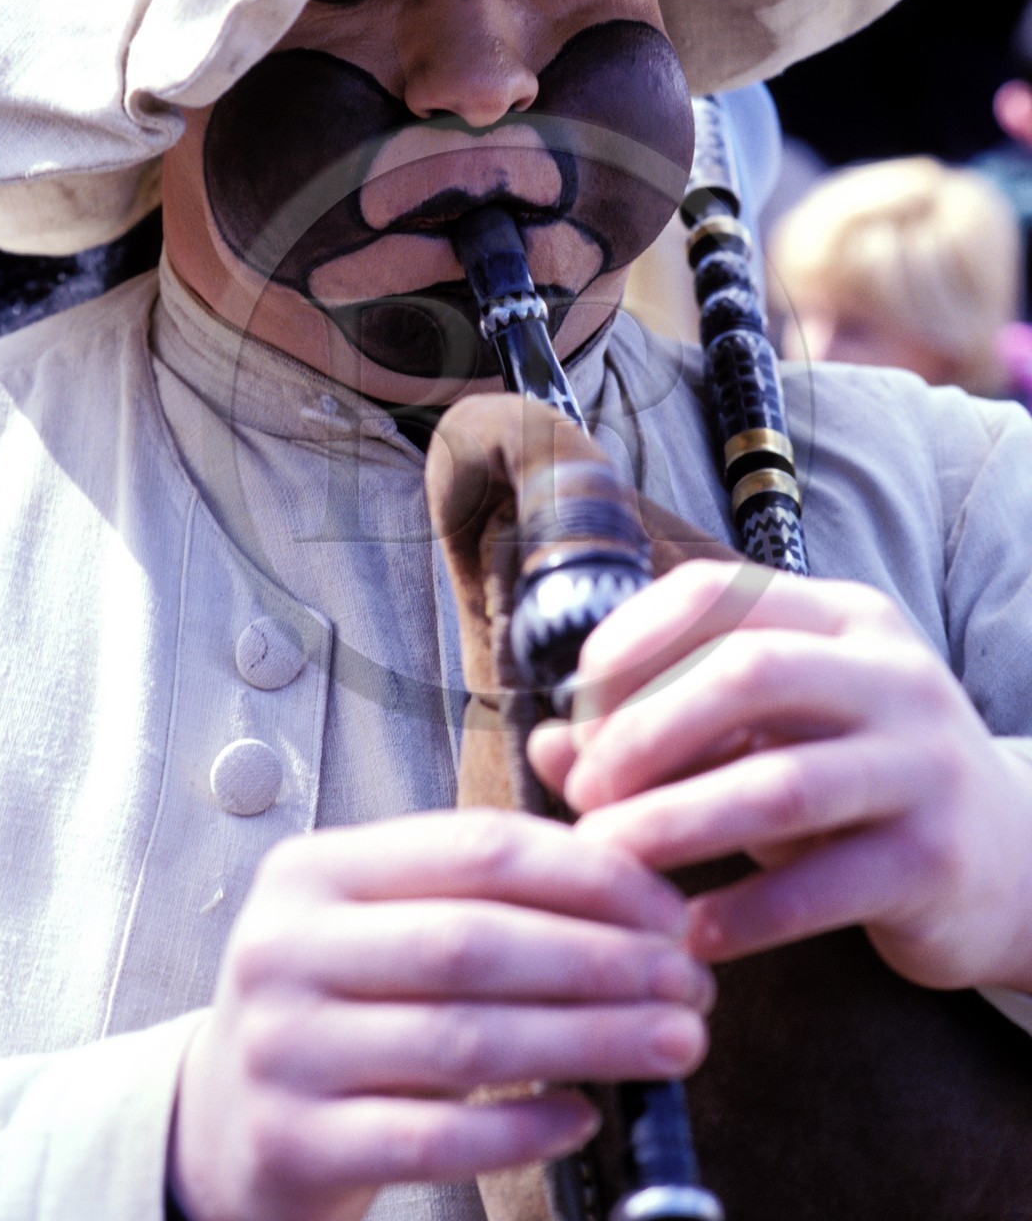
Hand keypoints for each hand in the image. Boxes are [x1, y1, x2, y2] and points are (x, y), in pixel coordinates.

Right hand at [169, 809, 712, 1220]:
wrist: (222, 1119)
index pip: (476, 848)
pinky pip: (434, 1138)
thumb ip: (475, 881)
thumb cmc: (336, 1003)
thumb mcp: (378, 919)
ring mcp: (283, 1048)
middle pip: (477, 942)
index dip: (588, 874)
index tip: (668, 907)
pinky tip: (583, 1113)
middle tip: (689, 981)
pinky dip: (522, 1128)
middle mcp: (288, 947)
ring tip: (673, 1044)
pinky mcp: (294, 1144)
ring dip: (590, 1040)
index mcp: (318, 869)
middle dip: (603, 961)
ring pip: (465, 1039)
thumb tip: (631, 868)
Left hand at [527, 560, 1031, 992]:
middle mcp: (890, 675)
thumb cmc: (855, 783)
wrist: (1009, 862)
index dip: (629, 645)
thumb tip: (542, 747)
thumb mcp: (769, 735)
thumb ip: (663, 729)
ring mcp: (923, 764)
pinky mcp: (936, 859)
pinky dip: (742, 914)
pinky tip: (688, 933)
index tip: (576, 714)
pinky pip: (822, 887)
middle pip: (747, 673)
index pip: (716, 593)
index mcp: (840, 619)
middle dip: (645, 731)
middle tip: (585, 792)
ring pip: (781, 783)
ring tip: (608, 859)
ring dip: (674, 822)